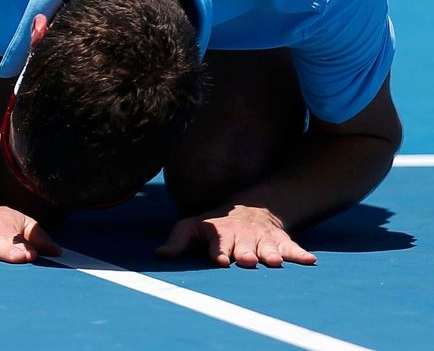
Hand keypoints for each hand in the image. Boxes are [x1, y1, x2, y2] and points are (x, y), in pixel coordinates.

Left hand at [156, 205, 316, 267]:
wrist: (249, 209)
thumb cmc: (214, 225)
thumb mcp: (192, 227)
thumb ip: (177, 241)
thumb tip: (159, 255)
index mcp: (220, 234)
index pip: (219, 243)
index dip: (220, 251)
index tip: (221, 260)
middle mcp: (242, 237)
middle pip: (245, 246)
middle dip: (246, 253)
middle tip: (248, 260)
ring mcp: (262, 239)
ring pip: (268, 247)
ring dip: (271, 254)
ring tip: (275, 262)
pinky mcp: (280, 241)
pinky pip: (292, 247)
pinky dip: (300, 254)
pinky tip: (310, 261)